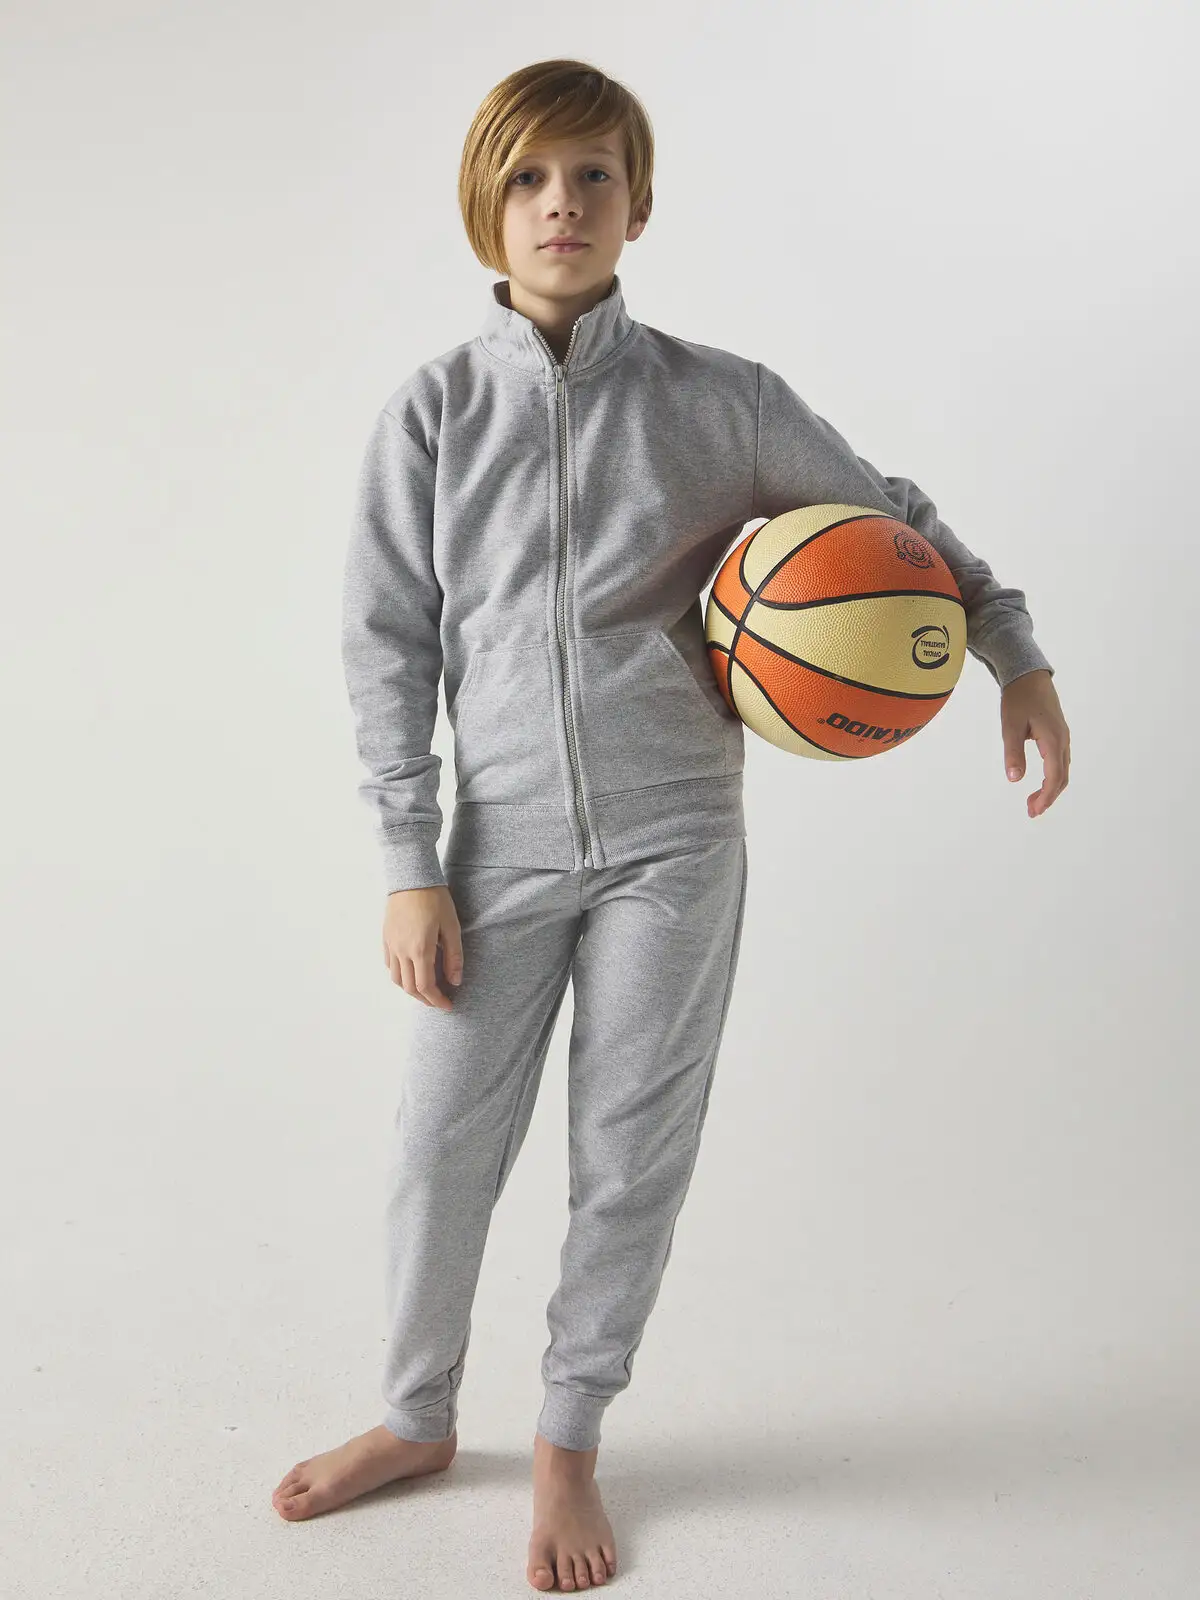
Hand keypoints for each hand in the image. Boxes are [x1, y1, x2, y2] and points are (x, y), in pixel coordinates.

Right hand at [382, 885, 463, 1008]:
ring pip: (396, 979)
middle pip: (409, 988)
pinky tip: (411, 971)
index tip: (448, 1005)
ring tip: (426, 989)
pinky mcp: (386, 938)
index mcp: (419, 950)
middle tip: (439, 1001)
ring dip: (411, 990)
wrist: (411, 877)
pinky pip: (389, 965)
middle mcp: (401, 951)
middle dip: (425, 999)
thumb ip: (454, 956)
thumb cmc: (435, 899)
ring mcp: (391, 945)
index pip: (426, 986)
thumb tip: (455, 981)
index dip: (437, 1000)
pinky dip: (400, 975)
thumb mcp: (452, 927)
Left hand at [1000, 669, 1069, 817]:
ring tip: (1033, 802)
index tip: (1034, 810)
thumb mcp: (1010, 726)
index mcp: (1053, 740)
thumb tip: (1014, 779)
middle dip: (1048, 797)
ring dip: (1051, 788)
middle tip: (1031, 811)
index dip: (1045, 796)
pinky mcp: (1058, 734)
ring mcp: (1062, 737)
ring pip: (1062, 770)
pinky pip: (1060, 762)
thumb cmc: (1018, 699)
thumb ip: (1013, 752)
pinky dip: (1052, 777)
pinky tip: (1041, 782)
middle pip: (1062, 777)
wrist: (1028, 676)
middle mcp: (1063, 740)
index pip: (1054, 776)